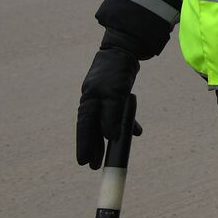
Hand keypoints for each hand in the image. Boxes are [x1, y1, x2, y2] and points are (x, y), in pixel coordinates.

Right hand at [76, 43, 140, 169]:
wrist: (124, 51)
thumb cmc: (116, 71)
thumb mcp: (114, 95)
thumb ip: (112, 116)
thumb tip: (110, 137)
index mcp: (89, 101)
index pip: (84, 128)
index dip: (84, 145)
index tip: (82, 162)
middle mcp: (94, 101)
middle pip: (92, 129)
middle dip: (94, 147)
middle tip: (93, 166)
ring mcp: (104, 98)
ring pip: (104, 124)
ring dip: (108, 139)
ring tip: (109, 157)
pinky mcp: (116, 96)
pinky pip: (118, 114)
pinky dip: (125, 123)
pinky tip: (135, 132)